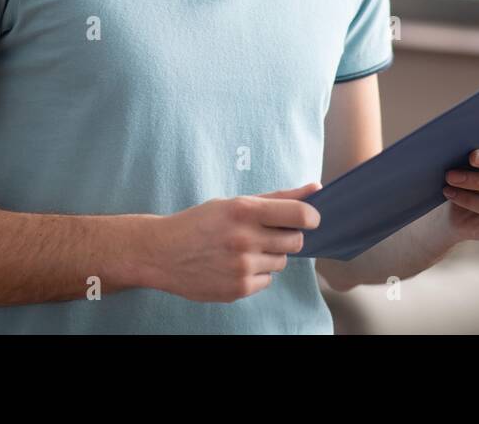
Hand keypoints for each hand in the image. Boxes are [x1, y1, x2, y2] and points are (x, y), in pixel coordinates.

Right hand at [146, 183, 321, 301]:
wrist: (161, 253)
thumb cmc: (201, 223)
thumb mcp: (234, 203)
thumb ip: (278, 198)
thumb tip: (316, 190)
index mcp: (244, 210)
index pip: (300, 215)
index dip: (312, 217)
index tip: (310, 219)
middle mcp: (245, 238)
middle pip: (295, 241)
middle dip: (287, 237)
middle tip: (265, 233)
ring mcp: (242, 266)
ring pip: (282, 262)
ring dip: (269, 256)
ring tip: (243, 249)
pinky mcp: (239, 289)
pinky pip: (267, 280)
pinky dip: (257, 273)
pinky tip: (234, 265)